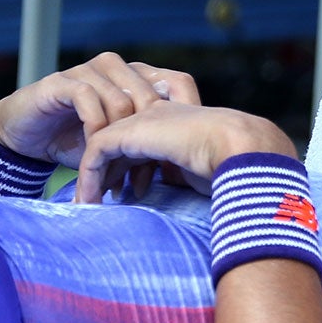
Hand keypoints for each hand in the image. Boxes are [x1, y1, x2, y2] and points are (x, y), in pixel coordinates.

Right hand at [0, 52, 200, 168]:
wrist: (26, 137)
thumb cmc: (76, 141)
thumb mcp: (120, 146)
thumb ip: (148, 146)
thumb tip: (185, 172)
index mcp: (138, 76)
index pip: (179, 83)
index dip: (187, 116)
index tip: (186, 158)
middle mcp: (117, 67)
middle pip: (152, 97)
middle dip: (149, 143)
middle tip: (142, 182)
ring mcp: (90, 70)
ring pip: (122, 101)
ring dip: (120, 145)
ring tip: (114, 180)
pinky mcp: (63, 81)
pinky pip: (88, 99)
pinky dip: (95, 131)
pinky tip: (94, 154)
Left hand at [74, 104, 293, 204]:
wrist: (237, 145)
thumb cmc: (231, 163)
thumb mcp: (199, 171)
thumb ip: (180, 176)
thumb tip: (174, 194)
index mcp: (173, 123)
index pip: (138, 143)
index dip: (126, 169)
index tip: (120, 197)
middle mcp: (154, 116)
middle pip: (116, 143)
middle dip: (104, 173)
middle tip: (93, 202)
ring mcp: (140, 119)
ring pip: (101, 146)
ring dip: (91, 178)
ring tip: (84, 206)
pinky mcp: (128, 130)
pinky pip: (96, 153)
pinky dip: (89, 177)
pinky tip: (88, 200)